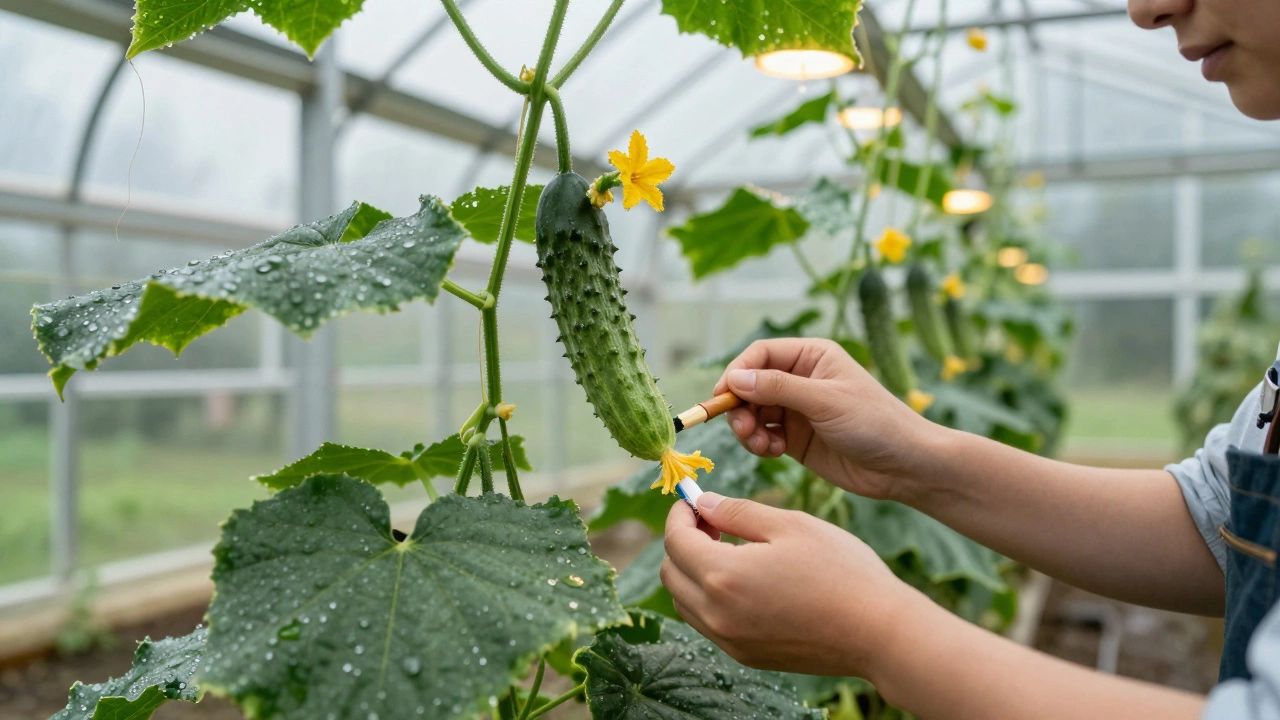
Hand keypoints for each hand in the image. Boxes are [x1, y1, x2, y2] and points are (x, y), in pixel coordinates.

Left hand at [661, 493, 914, 677]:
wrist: (880, 633)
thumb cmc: (841, 571)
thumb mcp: (789, 525)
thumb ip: (737, 512)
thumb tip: (702, 503)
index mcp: (722, 577)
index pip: (675, 541)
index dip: (680, 514)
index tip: (693, 500)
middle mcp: (717, 615)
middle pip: (671, 573)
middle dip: (682, 541)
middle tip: (713, 521)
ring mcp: (730, 641)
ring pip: (685, 602)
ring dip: (693, 571)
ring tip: (729, 548)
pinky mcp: (746, 656)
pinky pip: (707, 623)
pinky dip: (709, 597)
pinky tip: (743, 579)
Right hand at [716, 337, 930, 499]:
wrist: (903, 466)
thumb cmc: (874, 423)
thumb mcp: (825, 401)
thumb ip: (778, 388)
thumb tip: (734, 378)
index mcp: (811, 356)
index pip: (760, 355)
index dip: (737, 373)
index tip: (723, 396)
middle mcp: (800, 379)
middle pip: (749, 385)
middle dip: (739, 407)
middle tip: (742, 429)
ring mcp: (796, 409)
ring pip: (752, 412)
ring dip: (747, 429)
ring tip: (759, 445)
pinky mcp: (795, 438)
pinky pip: (762, 435)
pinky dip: (759, 445)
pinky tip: (774, 454)